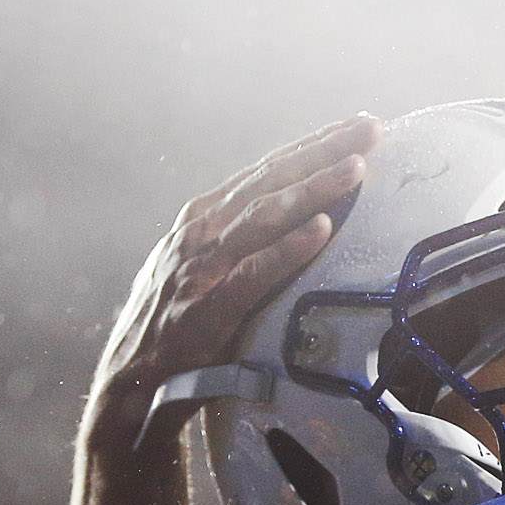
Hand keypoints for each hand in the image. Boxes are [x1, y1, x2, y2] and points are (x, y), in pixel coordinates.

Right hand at [84, 113, 380, 461]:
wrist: (133, 379)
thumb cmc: (180, 321)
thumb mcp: (205, 265)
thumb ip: (242, 240)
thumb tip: (300, 217)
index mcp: (205, 216)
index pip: (267, 170)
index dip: (313, 144)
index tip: (357, 125)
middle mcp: (203, 231)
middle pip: (272, 180)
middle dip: (323, 150)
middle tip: (371, 128)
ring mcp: (204, 267)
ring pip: (265, 216)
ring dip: (313, 188)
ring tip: (357, 168)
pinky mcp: (209, 308)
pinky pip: (254, 273)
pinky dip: (288, 249)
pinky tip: (321, 229)